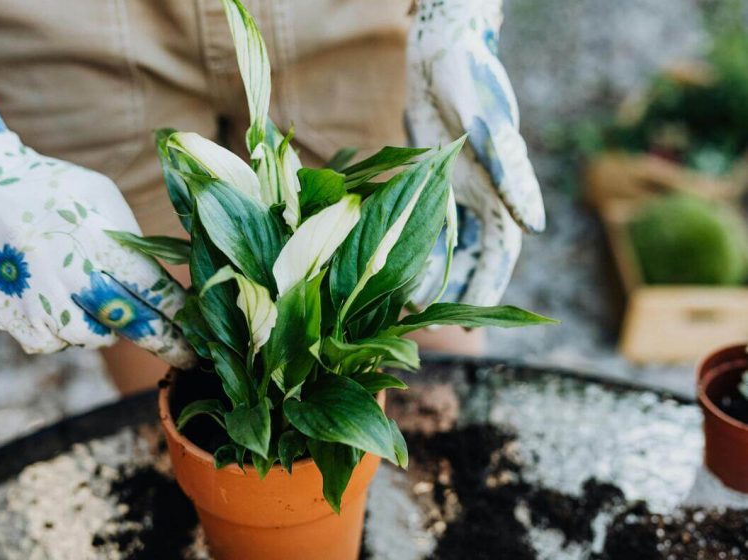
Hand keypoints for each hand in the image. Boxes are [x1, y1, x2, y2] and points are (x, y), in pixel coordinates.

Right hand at [0, 107, 193, 367]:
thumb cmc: (56, 190)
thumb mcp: (104, 198)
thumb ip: (135, 244)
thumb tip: (172, 284)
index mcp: (98, 243)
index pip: (154, 293)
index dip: (182, 320)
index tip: (202, 339)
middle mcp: (68, 276)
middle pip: (130, 325)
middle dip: (165, 344)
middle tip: (189, 357)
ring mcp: (35, 300)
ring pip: (92, 339)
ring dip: (103, 326)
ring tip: (91, 292)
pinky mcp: (8, 316)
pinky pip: (52, 343)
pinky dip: (62, 329)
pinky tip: (56, 298)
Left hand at [406, 0, 544, 306]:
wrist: (440, 47)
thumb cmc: (464, 72)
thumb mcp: (482, 117)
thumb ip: (504, 164)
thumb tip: (533, 225)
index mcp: (503, 181)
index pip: (503, 246)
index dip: (490, 283)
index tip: (474, 318)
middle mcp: (486, 189)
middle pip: (479, 253)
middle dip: (464, 290)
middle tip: (443, 326)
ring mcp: (460, 185)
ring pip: (452, 241)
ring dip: (434, 271)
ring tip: (411, 303)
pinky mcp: (435, 177)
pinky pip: (428, 220)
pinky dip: (416, 243)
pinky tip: (396, 265)